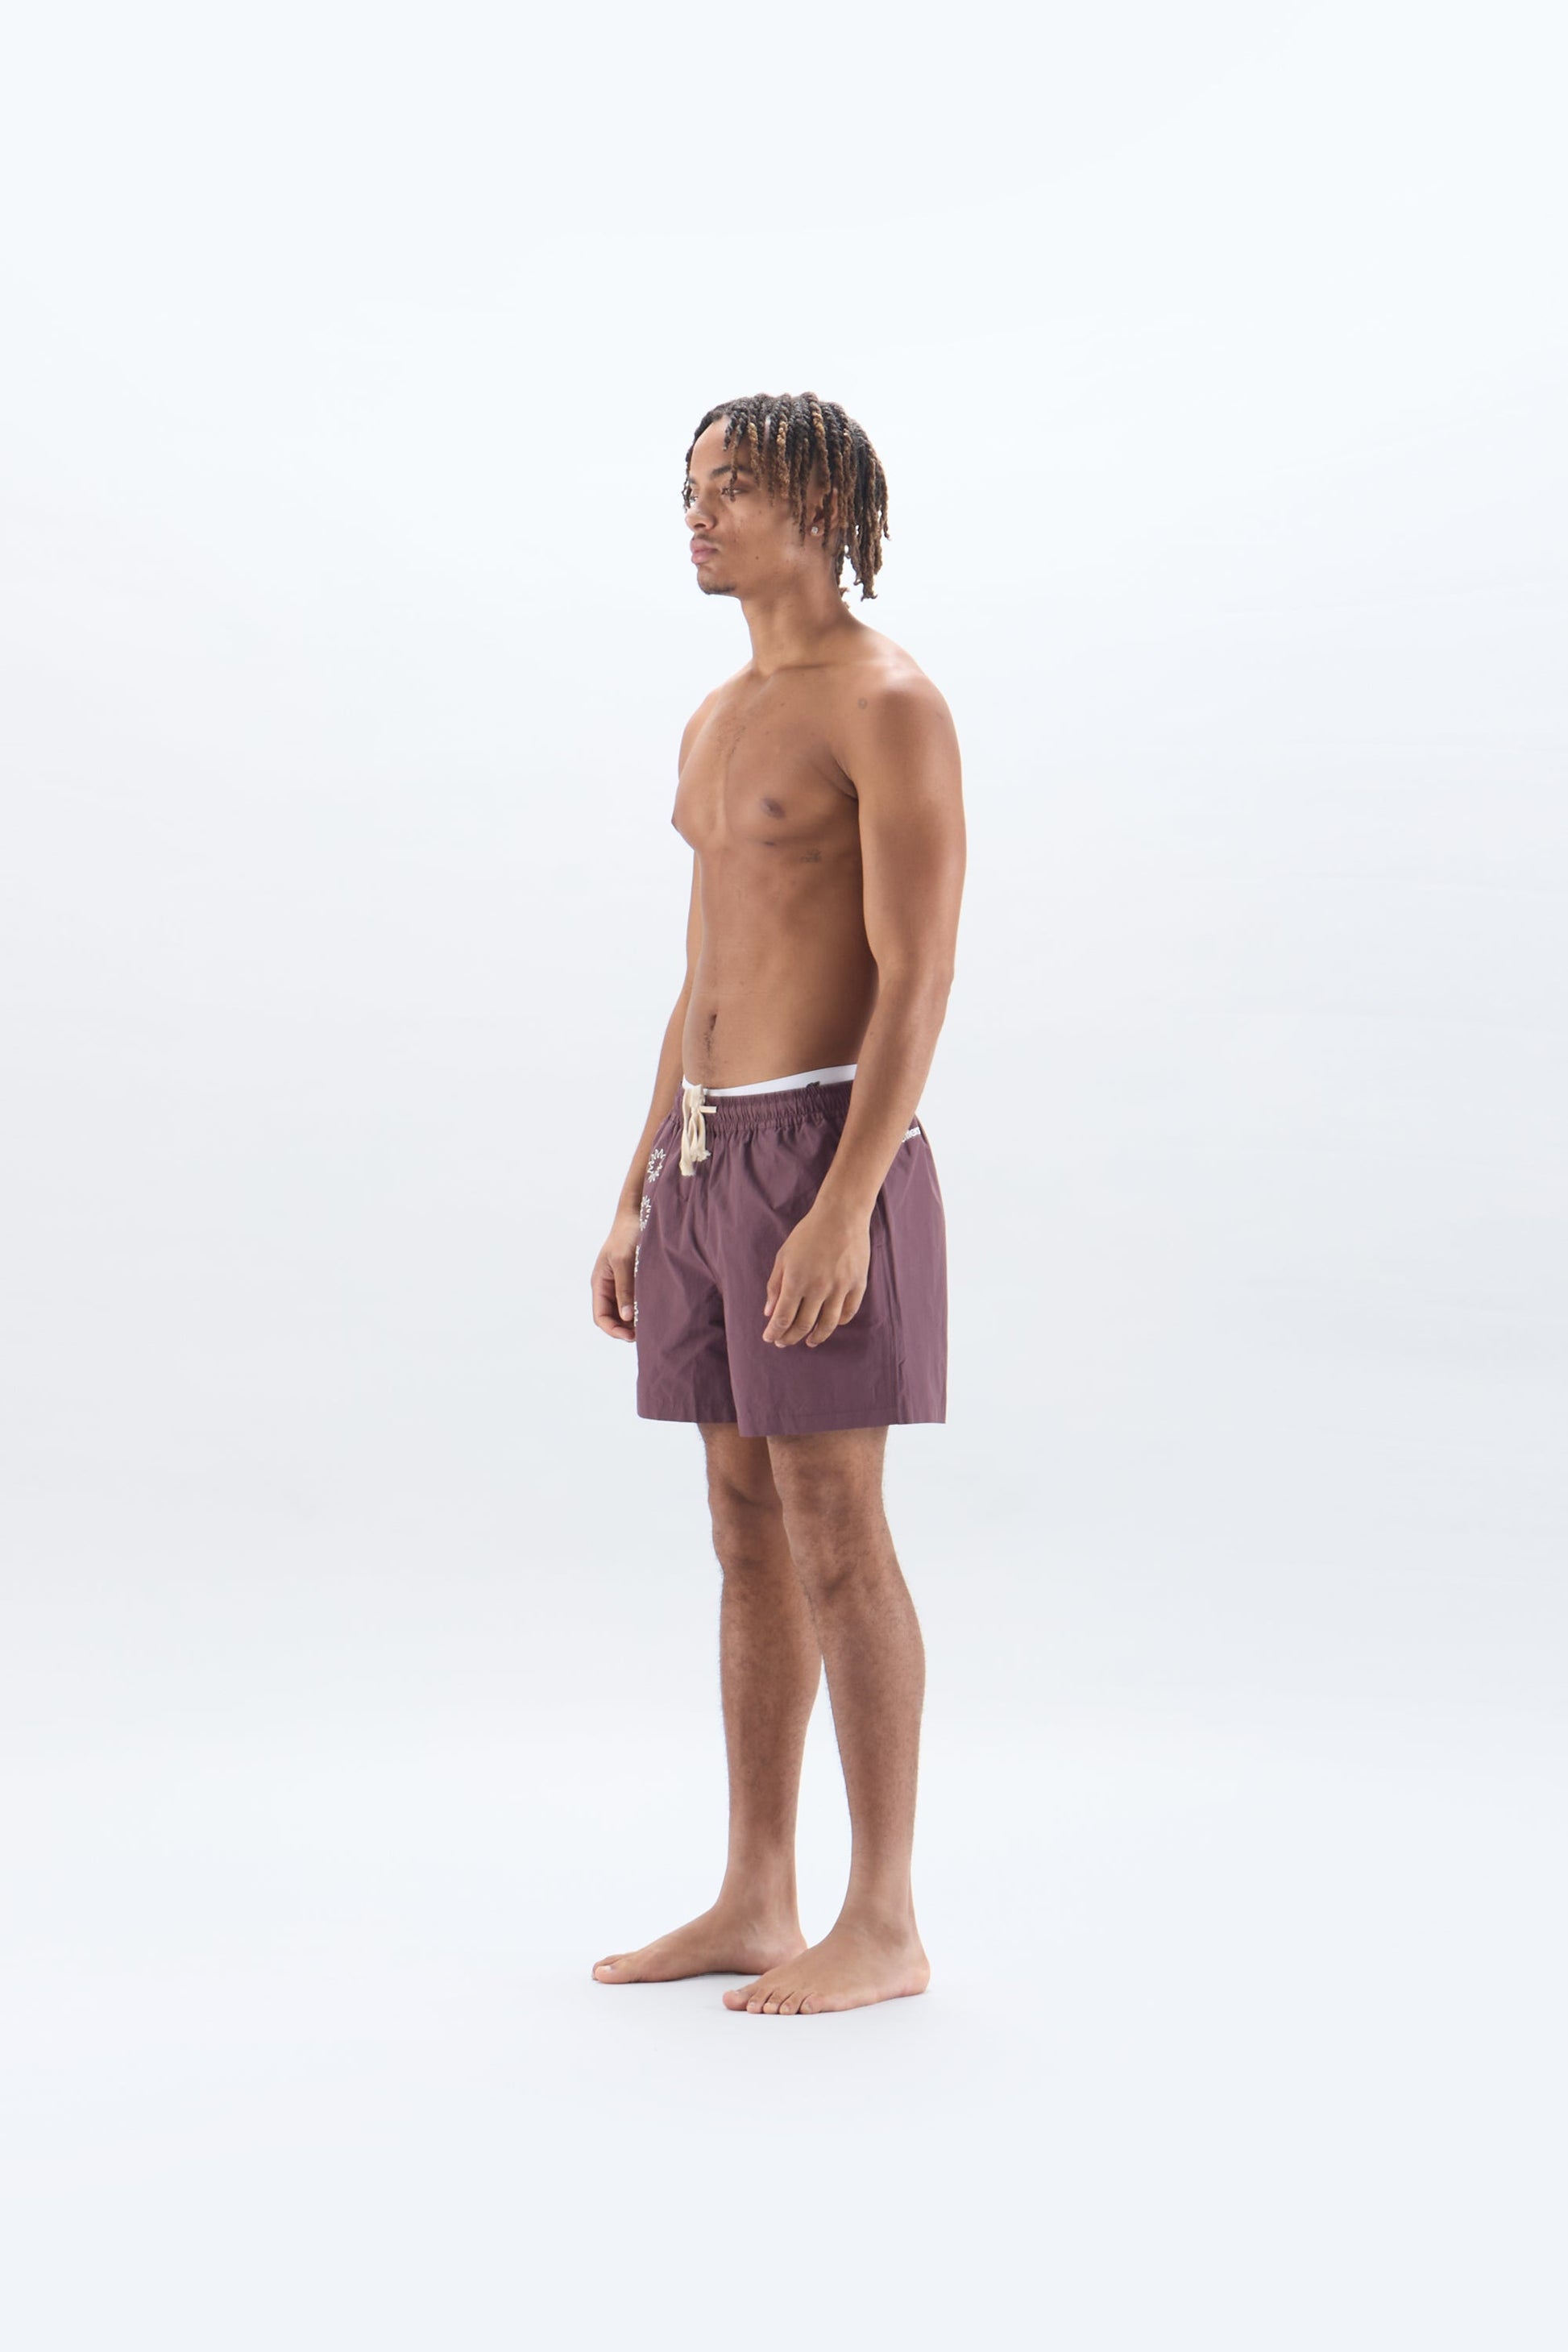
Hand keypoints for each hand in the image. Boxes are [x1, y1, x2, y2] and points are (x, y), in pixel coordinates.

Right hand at [591, 1204, 641, 1341]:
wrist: (638, 1213)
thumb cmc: (627, 1234)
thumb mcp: (624, 1261)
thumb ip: (624, 1289)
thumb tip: (625, 1317)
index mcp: (599, 1284)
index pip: (601, 1317)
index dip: (613, 1330)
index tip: (631, 1336)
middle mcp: (608, 1287)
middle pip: (613, 1318)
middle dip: (626, 1329)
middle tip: (646, 1334)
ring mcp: (620, 1284)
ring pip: (624, 1312)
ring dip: (635, 1321)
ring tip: (652, 1324)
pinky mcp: (633, 1280)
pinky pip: (635, 1301)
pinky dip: (642, 1309)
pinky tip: (655, 1311)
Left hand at [762, 1201, 870, 1347]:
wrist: (841, 1215)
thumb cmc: (808, 1233)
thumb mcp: (784, 1256)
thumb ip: (775, 1285)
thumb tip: (769, 1313)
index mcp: (796, 1280)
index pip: (782, 1317)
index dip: (774, 1332)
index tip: (770, 1338)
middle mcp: (818, 1288)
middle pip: (803, 1325)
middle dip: (790, 1337)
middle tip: (785, 1342)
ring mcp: (840, 1288)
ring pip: (827, 1324)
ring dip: (816, 1337)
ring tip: (809, 1342)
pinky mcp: (858, 1284)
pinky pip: (848, 1312)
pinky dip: (839, 1322)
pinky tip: (830, 1324)